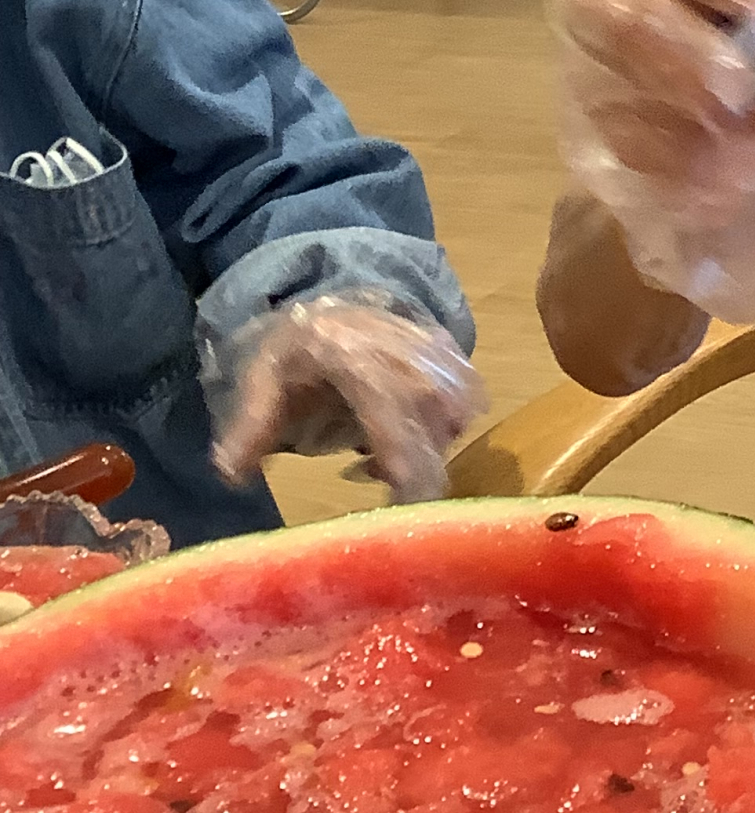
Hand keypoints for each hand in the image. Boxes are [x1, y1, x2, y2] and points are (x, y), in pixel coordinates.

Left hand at [211, 299, 485, 503]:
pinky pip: (466, 410)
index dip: (405, 475)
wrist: (333, 301)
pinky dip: (440, 433)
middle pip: (432, 434)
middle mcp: (407, 355)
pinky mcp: (457, 356)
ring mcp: (438, 352)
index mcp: (356, 359)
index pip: (394, 426)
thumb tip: (230, 476)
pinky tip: (406, 434)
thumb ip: (251, 430)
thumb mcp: (262, 383)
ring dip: (424, 454)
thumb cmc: (296, 350)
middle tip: (387, 495)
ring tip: (381, 457)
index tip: (398, 511)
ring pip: (451, 426)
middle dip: (416, 475)